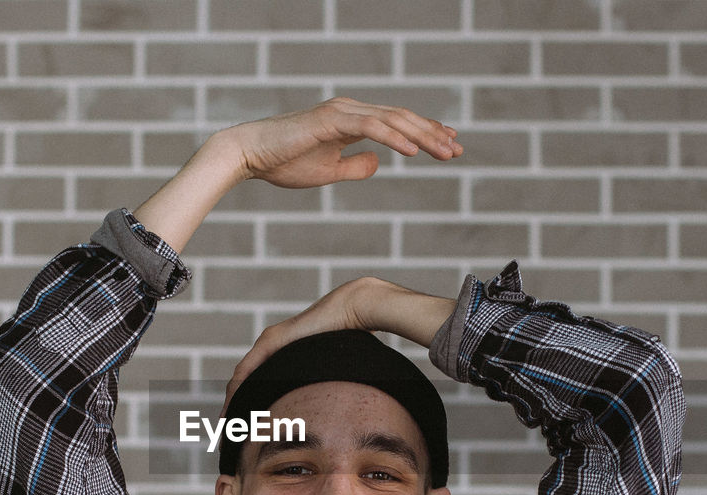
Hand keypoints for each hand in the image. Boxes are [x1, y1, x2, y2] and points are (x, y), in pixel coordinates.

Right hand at [131, 98, 461, 252]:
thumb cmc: (283, 163)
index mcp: (351, 120)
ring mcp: (342, 112)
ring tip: (445, 152)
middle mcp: (350, 110)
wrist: (249, 155)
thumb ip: (355, 166)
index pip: (397, 124)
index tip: (450, 145)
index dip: (425, 134)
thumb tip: (378, 163)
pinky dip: (395, 138)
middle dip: (433, 135)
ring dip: (422, 136)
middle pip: (402, 119)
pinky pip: (371, 128)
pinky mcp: (331, 121)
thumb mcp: (328, 171)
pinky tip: (413, 152)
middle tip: (458, 150)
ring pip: (393, 121)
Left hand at [222, 277, 454, 410]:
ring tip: (228, 430)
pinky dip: (237, 394)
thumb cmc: (354, 339)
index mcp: (286, 356)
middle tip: (230, 437)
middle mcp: (273, 348)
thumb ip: (329, 386)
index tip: (246, 433)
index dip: (250, 409)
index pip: (260, 387)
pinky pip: (246, 372)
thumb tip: (339, 412)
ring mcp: (270, 343)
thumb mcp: (334, 371)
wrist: (355, 310)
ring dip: (233, 406)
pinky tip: (233, 411)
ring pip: (241, 381)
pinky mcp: (271, 341)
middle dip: (237, 412)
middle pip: (246, 386)